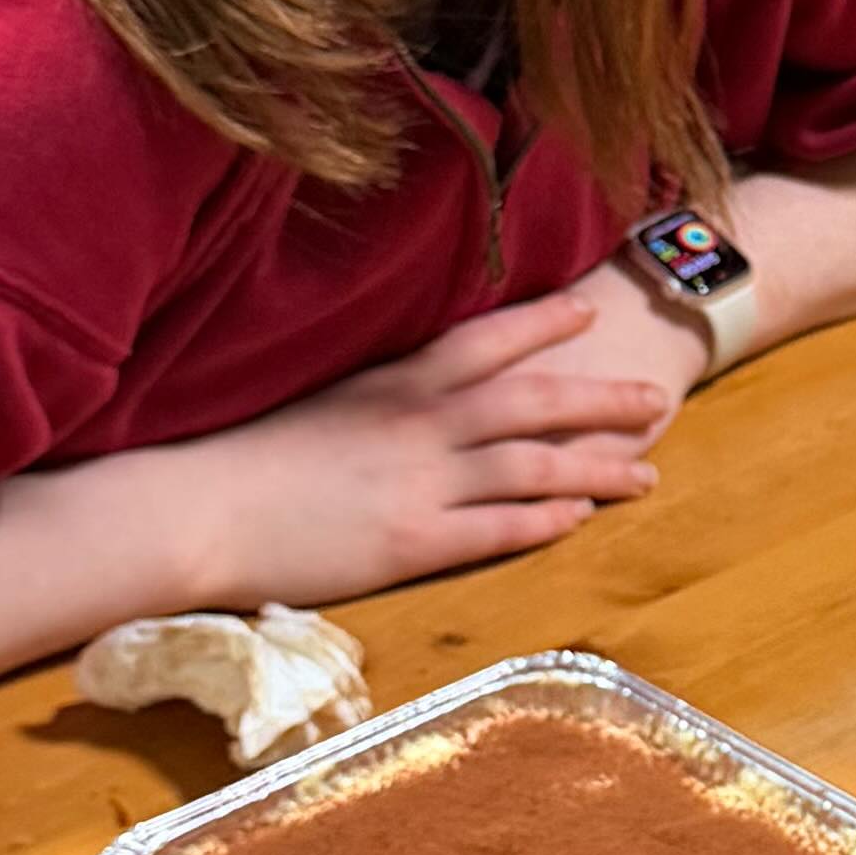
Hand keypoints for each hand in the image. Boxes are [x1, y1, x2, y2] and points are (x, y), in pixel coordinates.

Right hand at [178, 288, 687, 598]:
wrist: (197, 509)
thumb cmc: (243, 456)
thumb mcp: (322, 402)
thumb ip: (381, 397)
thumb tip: (417, 393)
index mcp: (393, 380)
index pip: (485, 339)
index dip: (543, 321)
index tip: (588, 311)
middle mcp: (420, 423)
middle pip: (535, 402)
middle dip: (603, 399)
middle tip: (657, 399)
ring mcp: (421, 483)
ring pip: (535, 467)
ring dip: (599, 467)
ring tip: (647, 473)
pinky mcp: (413, 542)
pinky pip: (499, 529)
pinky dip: (546, 520)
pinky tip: (580, 518)